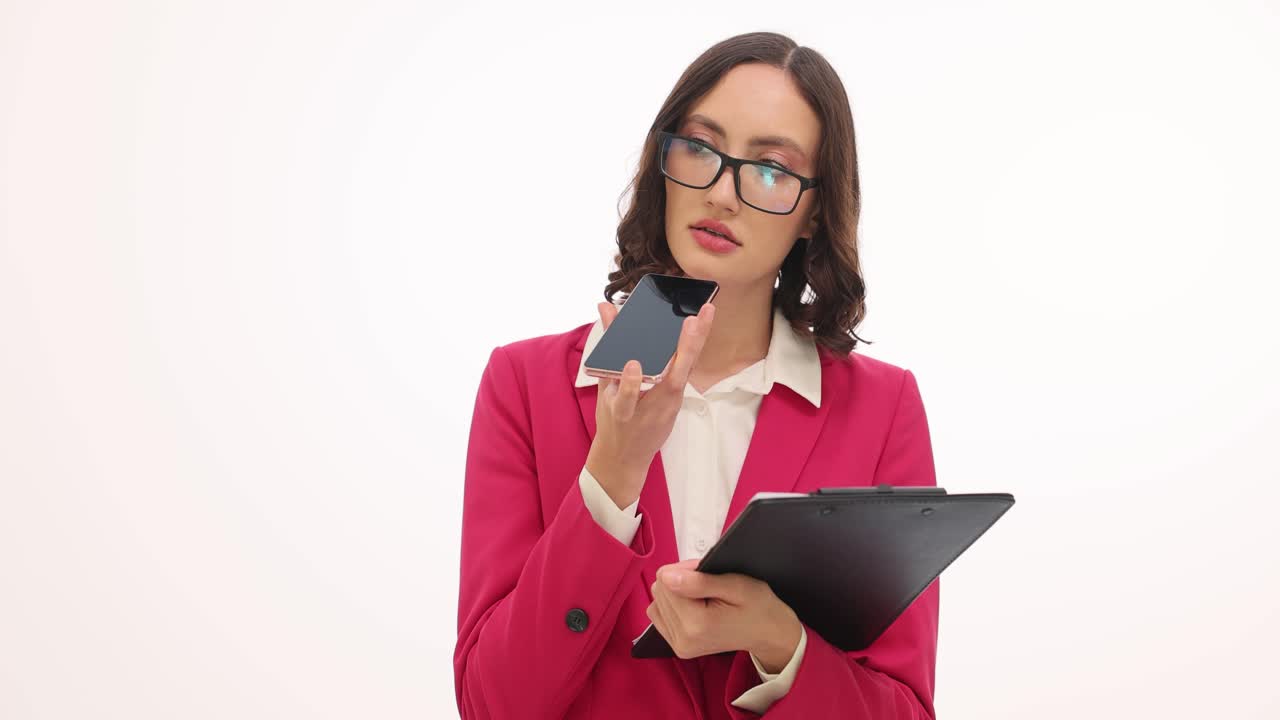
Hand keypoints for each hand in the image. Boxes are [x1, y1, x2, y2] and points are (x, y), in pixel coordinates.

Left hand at [586, 300, 714, 508]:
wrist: (621, 459)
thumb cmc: (633, 417)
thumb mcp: (632, 379)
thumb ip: (619, 340)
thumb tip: (606, 305)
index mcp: (670, 385)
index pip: (689, 356)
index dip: (700, 334)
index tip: (707, 309)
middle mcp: (664, 395)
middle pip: (683, 366)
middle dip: (693, 341)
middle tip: (700, 317)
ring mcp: (645, 406)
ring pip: (664, 382)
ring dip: (672, 359)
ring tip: (681, 332)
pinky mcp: (623, 414)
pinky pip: (627, 399)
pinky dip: (629, 384)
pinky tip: (632, 366)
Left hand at [647, 559, 802, 672]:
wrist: (768, 633)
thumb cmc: (757, 606)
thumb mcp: (735, 585)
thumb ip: (699, 581)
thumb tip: (666, 577)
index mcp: (697, 624)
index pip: (666, 580)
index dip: (687, 569)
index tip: (707, 574)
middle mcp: (684, 639)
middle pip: (660, 590)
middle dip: (681, 580)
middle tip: (709, 586)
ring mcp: (680, 646)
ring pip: (658, 601)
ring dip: (677, 593)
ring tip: (704, 597)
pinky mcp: (678, 647)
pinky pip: (659, 615)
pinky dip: (674, 606)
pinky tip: (694, 607)